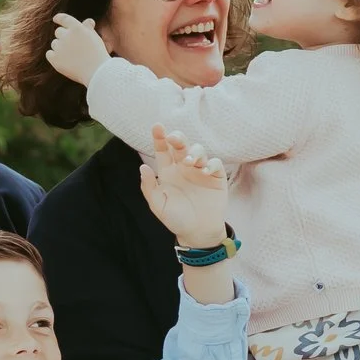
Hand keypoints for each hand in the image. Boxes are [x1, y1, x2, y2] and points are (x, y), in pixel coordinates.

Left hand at [44, 13, 110, 85]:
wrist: (96, 71)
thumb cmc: (97, 54)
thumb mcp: (95, 38)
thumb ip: (88, 29)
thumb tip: (88, 21)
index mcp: (77, 28)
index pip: (63, 19)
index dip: (58, 18)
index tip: (55, 19)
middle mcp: (66, 36)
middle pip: (58, 32)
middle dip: (63, 37)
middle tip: (72, 46)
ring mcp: (60, 47)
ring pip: (54, 44)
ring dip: (60, 47)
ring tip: (72, 56)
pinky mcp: (55, 59)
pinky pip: (49, 54)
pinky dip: (54, 56)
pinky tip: (64, 61)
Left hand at [135, 127, 228, 248]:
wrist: (198, 233)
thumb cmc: (176, 219)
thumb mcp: (158, 205)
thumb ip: (149, 187)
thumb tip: (143, 167)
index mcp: (168, 172)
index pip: (163, 151)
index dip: (159, 138)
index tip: (157, 127)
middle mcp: (184, 168)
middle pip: (181, 145)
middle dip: (178, 138)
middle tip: (174, 138)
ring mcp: (200, 171)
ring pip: (198, 151)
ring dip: (194, 152)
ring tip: (189, 162)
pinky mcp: (216, 177)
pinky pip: (215, 164)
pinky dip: (210, 164)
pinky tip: (204, 171)